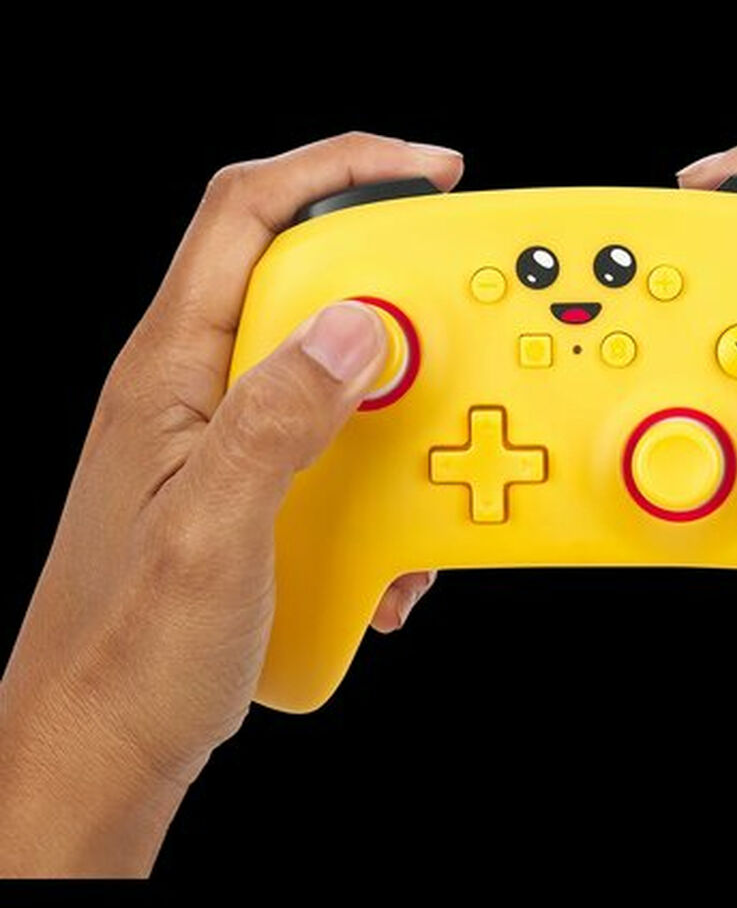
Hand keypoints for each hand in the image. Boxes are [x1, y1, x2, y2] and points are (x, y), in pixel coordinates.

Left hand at [0, 133, 461, 875]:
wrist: (107, 741)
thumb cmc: (132, 649)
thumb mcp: (211, 533)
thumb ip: (278, 421)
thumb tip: (358, 326)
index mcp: (170, 370)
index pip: (248, 214)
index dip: (341, 166)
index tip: (430, 170)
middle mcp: (200, 388)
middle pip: (308, 279)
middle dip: (397, 296)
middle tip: (459, 334)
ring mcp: (229, 437)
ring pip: (336, 370)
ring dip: (401, 409)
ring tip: (423, 472)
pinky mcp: (259, 486)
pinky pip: (340, 444)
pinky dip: (386, 478)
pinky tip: (390, 547)